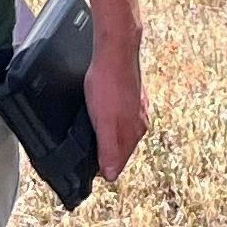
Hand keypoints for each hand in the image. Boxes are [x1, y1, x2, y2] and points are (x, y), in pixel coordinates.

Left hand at [85, 35, 149, 180]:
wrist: (116, 51)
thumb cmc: (109, 84)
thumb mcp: (104, 123)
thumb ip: (108, 150)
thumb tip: (110, 175)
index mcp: (134, 133)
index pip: (119, 163)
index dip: (101, 167)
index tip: (87, 165)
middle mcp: (139, 123)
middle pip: (121, 149)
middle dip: (105, 153)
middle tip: (86, 150)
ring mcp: (137, 109)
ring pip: (122, 132)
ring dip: (108, 136)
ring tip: (93, 134)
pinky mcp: (132, 96)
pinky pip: (121, 116)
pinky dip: (110, 120)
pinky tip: (102, 113)